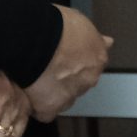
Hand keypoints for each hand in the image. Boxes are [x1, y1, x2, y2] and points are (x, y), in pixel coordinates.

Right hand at [25, 5, 111, 121]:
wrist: (33, 38)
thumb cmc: (55, 24)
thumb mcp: (81, 23)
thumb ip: (95, 38)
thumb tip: (108, 42)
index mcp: (98, 57)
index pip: (92, 67)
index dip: (75, 65)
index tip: (63, 61)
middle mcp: (89, 78)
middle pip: (79, 84)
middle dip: (66, 79)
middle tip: (46, 70)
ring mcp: (71, 94)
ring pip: (64, 99)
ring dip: (53, 94)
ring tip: (33, 83)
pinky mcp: (52, 106)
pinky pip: (46, 113)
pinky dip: (38, 107)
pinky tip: (28, 96)